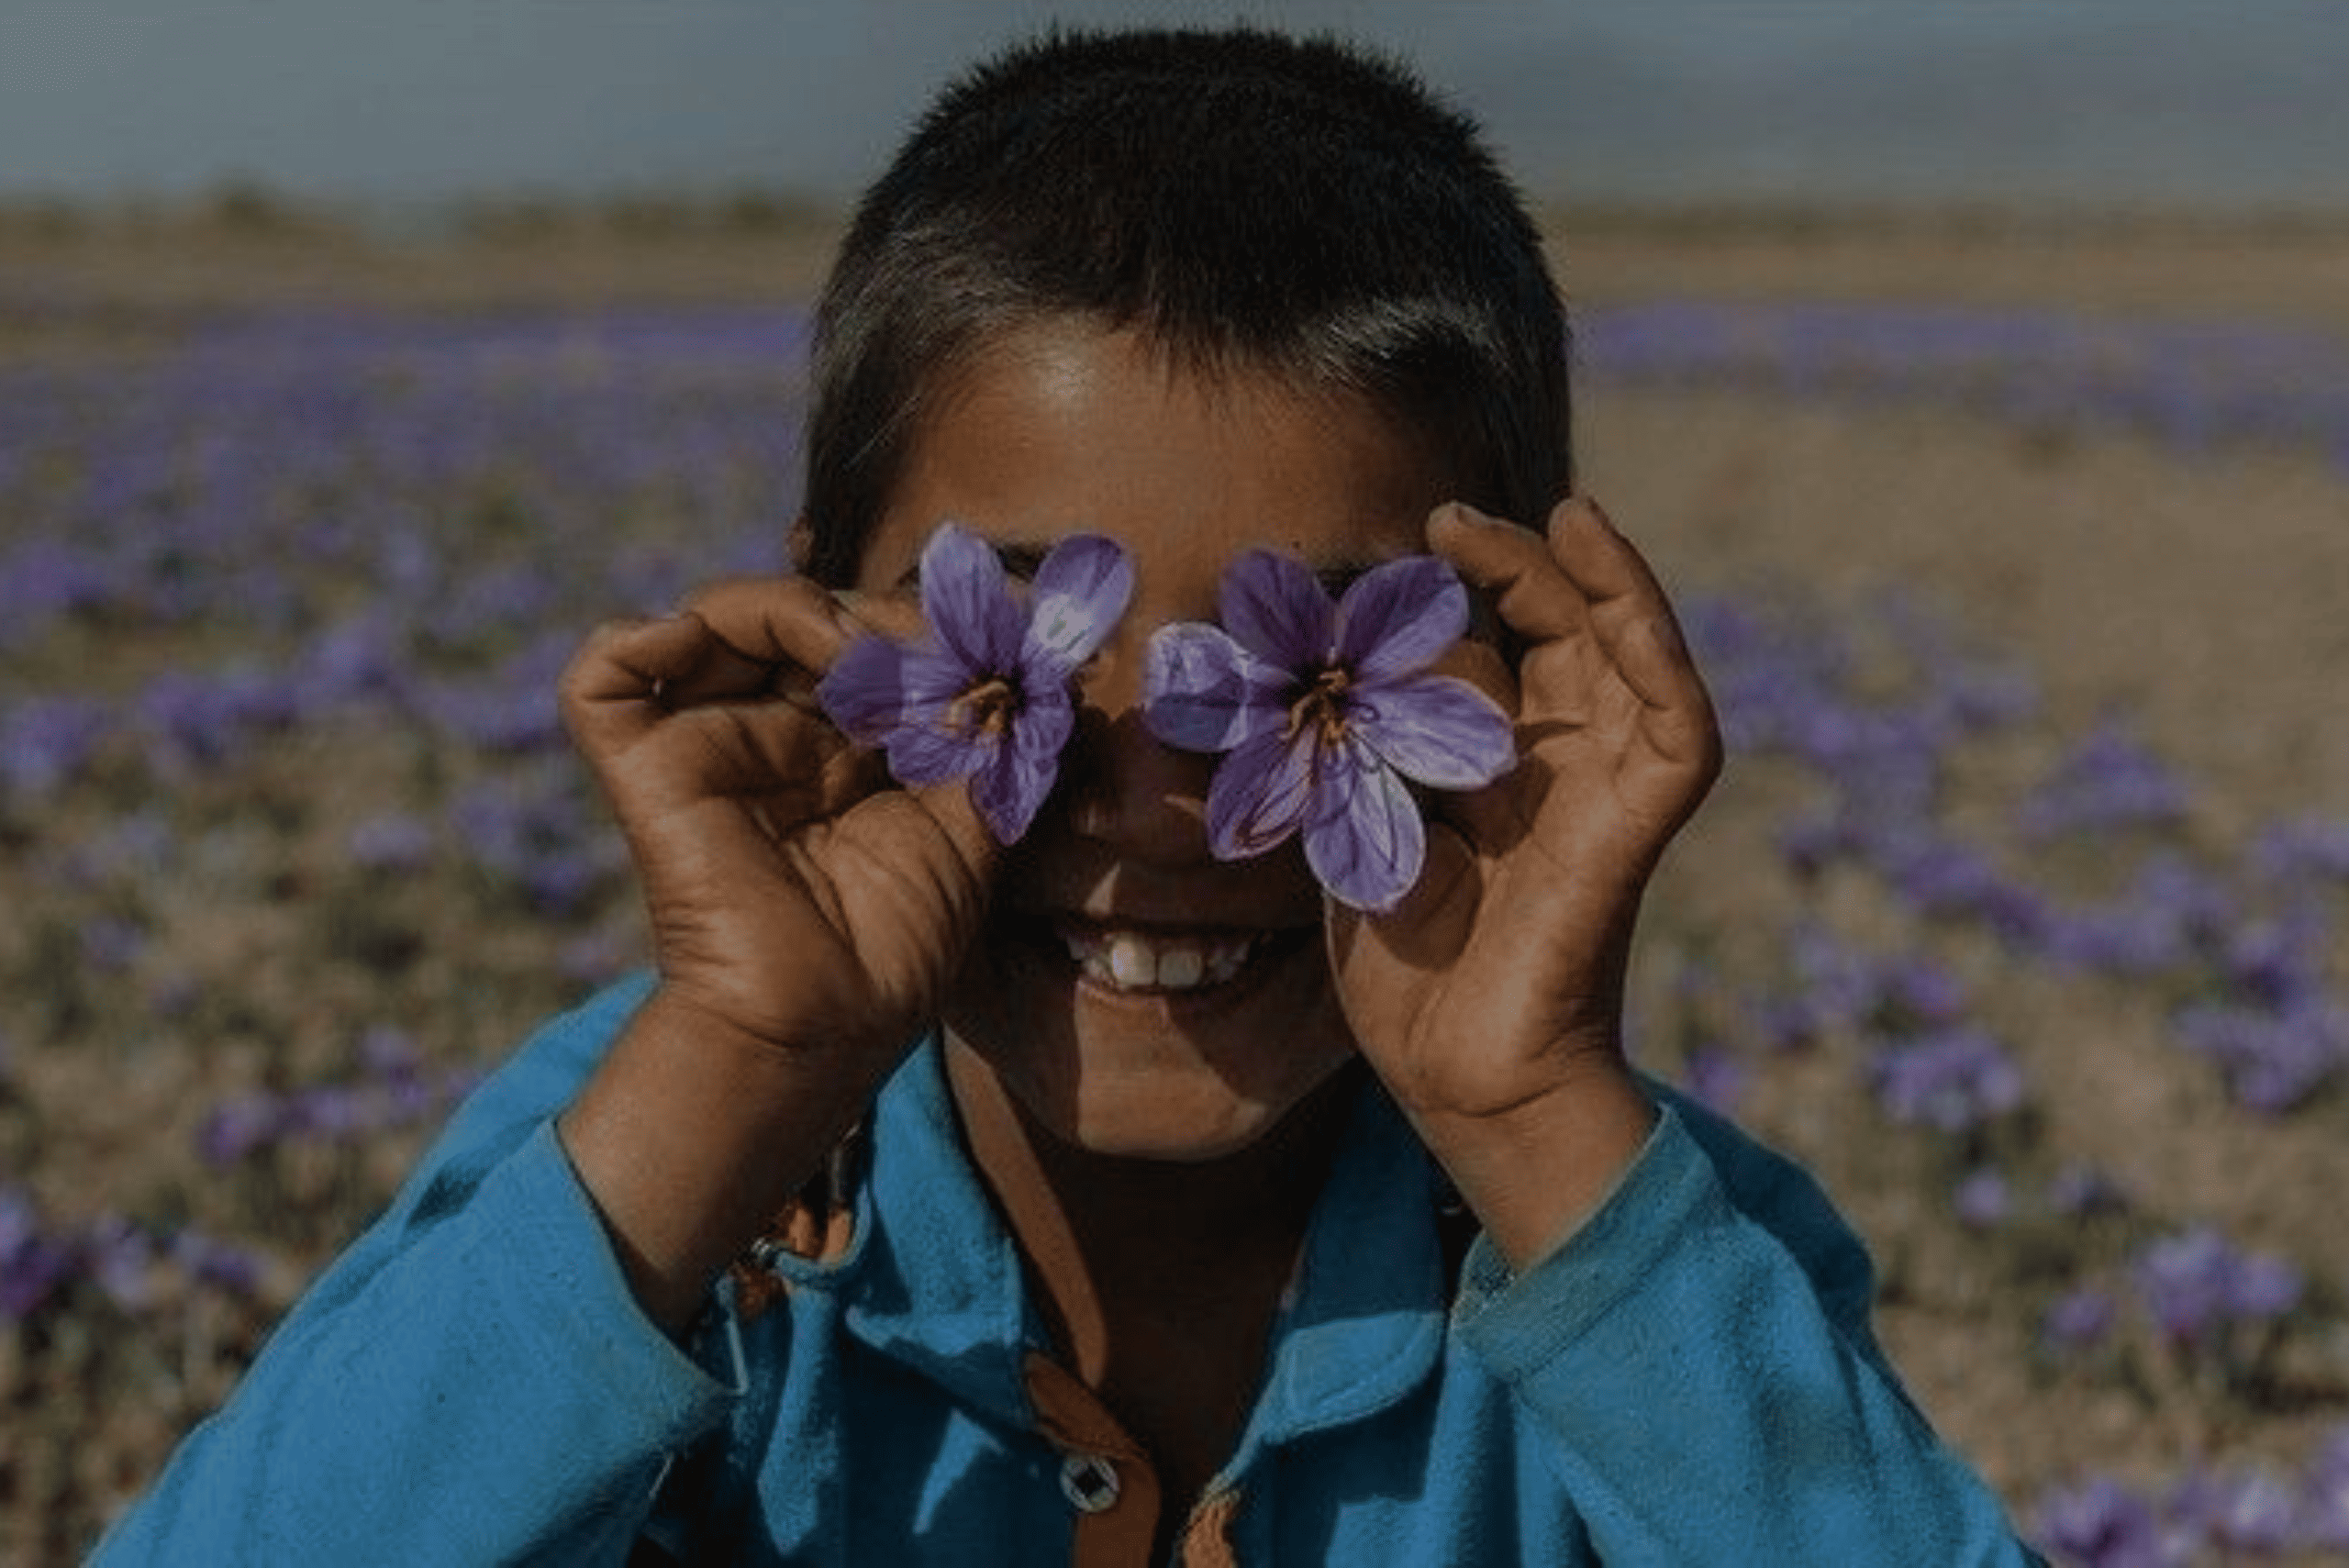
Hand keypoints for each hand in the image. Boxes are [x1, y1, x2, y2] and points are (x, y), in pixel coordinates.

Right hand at [559, 576, 997, 1061]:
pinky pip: (602, 676)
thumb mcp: (971, 821)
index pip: (865, 636)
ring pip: (715, 617)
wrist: (827, 1024)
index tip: (985, 655)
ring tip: (849, 656)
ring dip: (788, 610)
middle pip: (798, 616)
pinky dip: (641, 635)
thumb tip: (1009, 659)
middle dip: (869, 619)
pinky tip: (711, 647)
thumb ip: (983, 735)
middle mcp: (772, 732)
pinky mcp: (646, 768)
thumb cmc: (898, 943)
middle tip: (927, 659)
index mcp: (843, 743)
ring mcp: (707, 743)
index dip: (918, 628)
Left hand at [1328, 497, 1721, 1264]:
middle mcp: (1565, 767)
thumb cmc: (1405, 971)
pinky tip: (1621, 597)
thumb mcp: (1358, 833)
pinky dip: (1663, 653)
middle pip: (1569, 631)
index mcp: (1502, 766)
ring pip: (1637, 657)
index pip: (1507, 645)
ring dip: (1606, 580)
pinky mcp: (1637, 831)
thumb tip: (1324, 675)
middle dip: (1520, 563)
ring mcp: (1608, 794)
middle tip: (1448, 518)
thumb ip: (1357, 755)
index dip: (1473, 586)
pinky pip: (1682, 730)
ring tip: (1559, 516)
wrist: (1454, 1073)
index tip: (1414, 541)